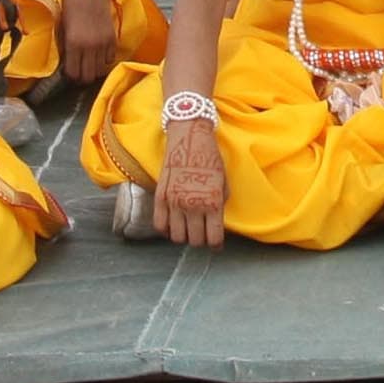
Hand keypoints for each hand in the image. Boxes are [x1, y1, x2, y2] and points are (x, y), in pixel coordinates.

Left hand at [60, 0, 119, 91]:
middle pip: (88, 76)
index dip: (70, 77)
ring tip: (88, 63)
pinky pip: (110, 58)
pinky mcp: (113, 37)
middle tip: (78, 72)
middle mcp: (90, 46)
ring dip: (93, 69)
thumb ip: (65, 46)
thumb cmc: (71, 3)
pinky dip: (104, 59)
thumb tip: (66, 61)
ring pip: (100, 70)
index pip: (73, 73)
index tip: (69, 73)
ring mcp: (103, 43)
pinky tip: (98, 54)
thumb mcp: (63, 26)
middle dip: (82, 77)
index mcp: (73, 43)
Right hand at [156, 118, 227, 246]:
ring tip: (188, 228)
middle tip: (202, 234)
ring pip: (177, 237)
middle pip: (195, 241)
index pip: (213, 239)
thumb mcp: (223, 183)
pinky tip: (173, 224)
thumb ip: (219, 206)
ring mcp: (174, 202)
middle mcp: (193, 205)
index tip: (215, 244)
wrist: (190, 137)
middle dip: (200, 240)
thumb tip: (214, 224)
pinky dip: (167, 230)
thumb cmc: (210, 158)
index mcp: (213, 202)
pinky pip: (160, 226)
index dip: (215, 245)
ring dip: (184, 236)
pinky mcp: (160, 197)